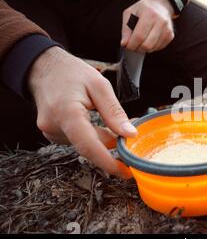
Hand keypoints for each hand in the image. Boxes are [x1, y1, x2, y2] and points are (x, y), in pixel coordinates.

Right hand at [29, 46, 137, 178]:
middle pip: (90, 146)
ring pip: (85, 144)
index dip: (108, 162)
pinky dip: (91, 135)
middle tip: (130, 133)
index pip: (89, 146)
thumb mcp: (99, 85)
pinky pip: (78, 140)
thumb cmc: (71, 73)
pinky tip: (94, 121)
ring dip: (102, 138)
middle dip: (112, 144)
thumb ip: (114, 111)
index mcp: (67, 113)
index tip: (125, 171)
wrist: (44, 67)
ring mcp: (50, 132)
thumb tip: (130, 134)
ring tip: (110, 120)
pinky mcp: (52, 134)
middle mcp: (54, 127)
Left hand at [121, 0, 174, 52]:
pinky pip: (158, 48)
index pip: (139, 36)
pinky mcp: (170, 35)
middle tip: (133, 45)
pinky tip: (148, 40)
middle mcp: (160, 21)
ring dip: (144, 49)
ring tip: (140, 42)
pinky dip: (151, 47)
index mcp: (149, 14)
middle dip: (137, 49)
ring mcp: (167, 29)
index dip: (131, 45)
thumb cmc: (143, 9)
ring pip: (153, 48)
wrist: (161, 5)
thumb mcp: (129, 13)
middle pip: (147, 45)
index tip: (127, 46)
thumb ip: (125, 29)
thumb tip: (124, 43)